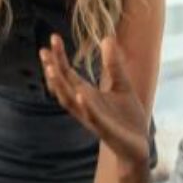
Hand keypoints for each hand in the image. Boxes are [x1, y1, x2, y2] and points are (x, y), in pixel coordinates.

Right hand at [41, 35, 150, 167]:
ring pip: (70, 102)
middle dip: (53, 69)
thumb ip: (113, 64)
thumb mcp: (121, 84)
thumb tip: (106, 37)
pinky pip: (92, 118)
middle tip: (44, 51)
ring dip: (60, 87)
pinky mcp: (105, 129)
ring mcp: (92, 118)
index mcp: (87, 94)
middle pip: (62, 86)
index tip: (53, 37)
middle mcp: (84, 106)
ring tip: (52, 70)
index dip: (59, 57)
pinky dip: (86, 106)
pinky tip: (81, 94)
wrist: (139, 144)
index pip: (68, 73)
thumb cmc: (127, 116)